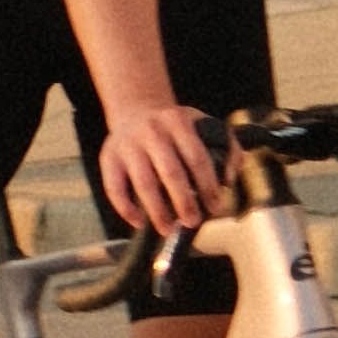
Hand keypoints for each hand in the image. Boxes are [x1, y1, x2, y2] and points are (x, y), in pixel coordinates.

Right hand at [86, 91, 224, 252]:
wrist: (135, 109)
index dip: (208, 185)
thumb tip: (229, 180)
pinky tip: (139, 221)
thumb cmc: (173, 126)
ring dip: (157, 211)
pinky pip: (115, 188)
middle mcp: (151, 132)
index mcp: (177, 122)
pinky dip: (126, 208)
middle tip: (192, 221)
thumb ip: (227, 147)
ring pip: (143, 183)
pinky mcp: (109, 158)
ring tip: (168, 228)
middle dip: (184, 202)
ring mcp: (127, 145)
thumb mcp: (202, 124)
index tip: (215, 206)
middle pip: (170, 172)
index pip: (197, 158)